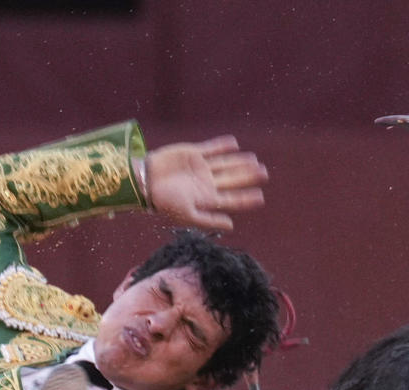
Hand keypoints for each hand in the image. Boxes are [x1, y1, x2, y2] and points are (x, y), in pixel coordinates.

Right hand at [145, 136, 267, 231]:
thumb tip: (231, 226)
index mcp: (208, 199)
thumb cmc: (164, 203)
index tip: (261, 197)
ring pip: (225, 164)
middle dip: (248, 177)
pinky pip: (211, 149)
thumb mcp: (187, 215)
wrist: (144, 182)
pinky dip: (222, 146)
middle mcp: (207, 184)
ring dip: (239, 161)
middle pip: (232, 179)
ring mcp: (201, 168)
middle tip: (264, 173)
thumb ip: (209, 220)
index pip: (232, 199)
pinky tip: (234, 144)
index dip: (246, 199)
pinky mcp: (193, 154)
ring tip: (254, 160)